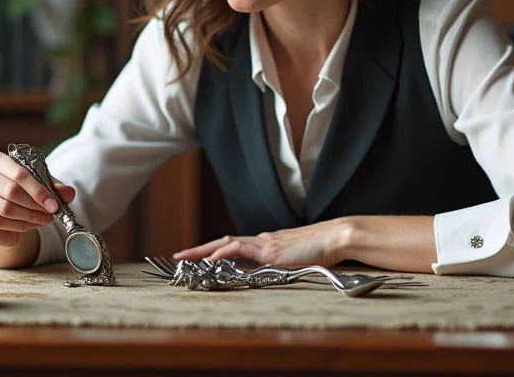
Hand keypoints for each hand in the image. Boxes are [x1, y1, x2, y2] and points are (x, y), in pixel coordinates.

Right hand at [0, 150, 75, 248]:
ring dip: (29, 216)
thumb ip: (54, 187)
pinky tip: (30, 225)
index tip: (55, 204)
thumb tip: (69, 193)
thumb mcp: (39, 186)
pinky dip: (18, 226)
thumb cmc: (20, 193)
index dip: (39, 190)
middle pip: (12, 191)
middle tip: (51, 213)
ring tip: (44, 220)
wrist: (2, 216)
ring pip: (5, 208)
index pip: (20, 173)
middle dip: (35, 204)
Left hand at [172, 218, 351, 267]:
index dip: (213, 250)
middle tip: (178, 256)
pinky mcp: (271, 250)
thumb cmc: (320, 250)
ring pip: (227, 243)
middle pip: (223, 241)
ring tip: (186, 257)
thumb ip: (279, 264)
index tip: (196, 257)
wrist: (334, 238)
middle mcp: (262, 240)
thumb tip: (267, 274)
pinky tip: (214, 257)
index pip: (233, 245)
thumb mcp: (294, 259)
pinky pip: (242, 248)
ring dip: (204, 250)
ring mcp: (265, 244)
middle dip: (199, 249)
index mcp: (266, 243)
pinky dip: (225, 252)